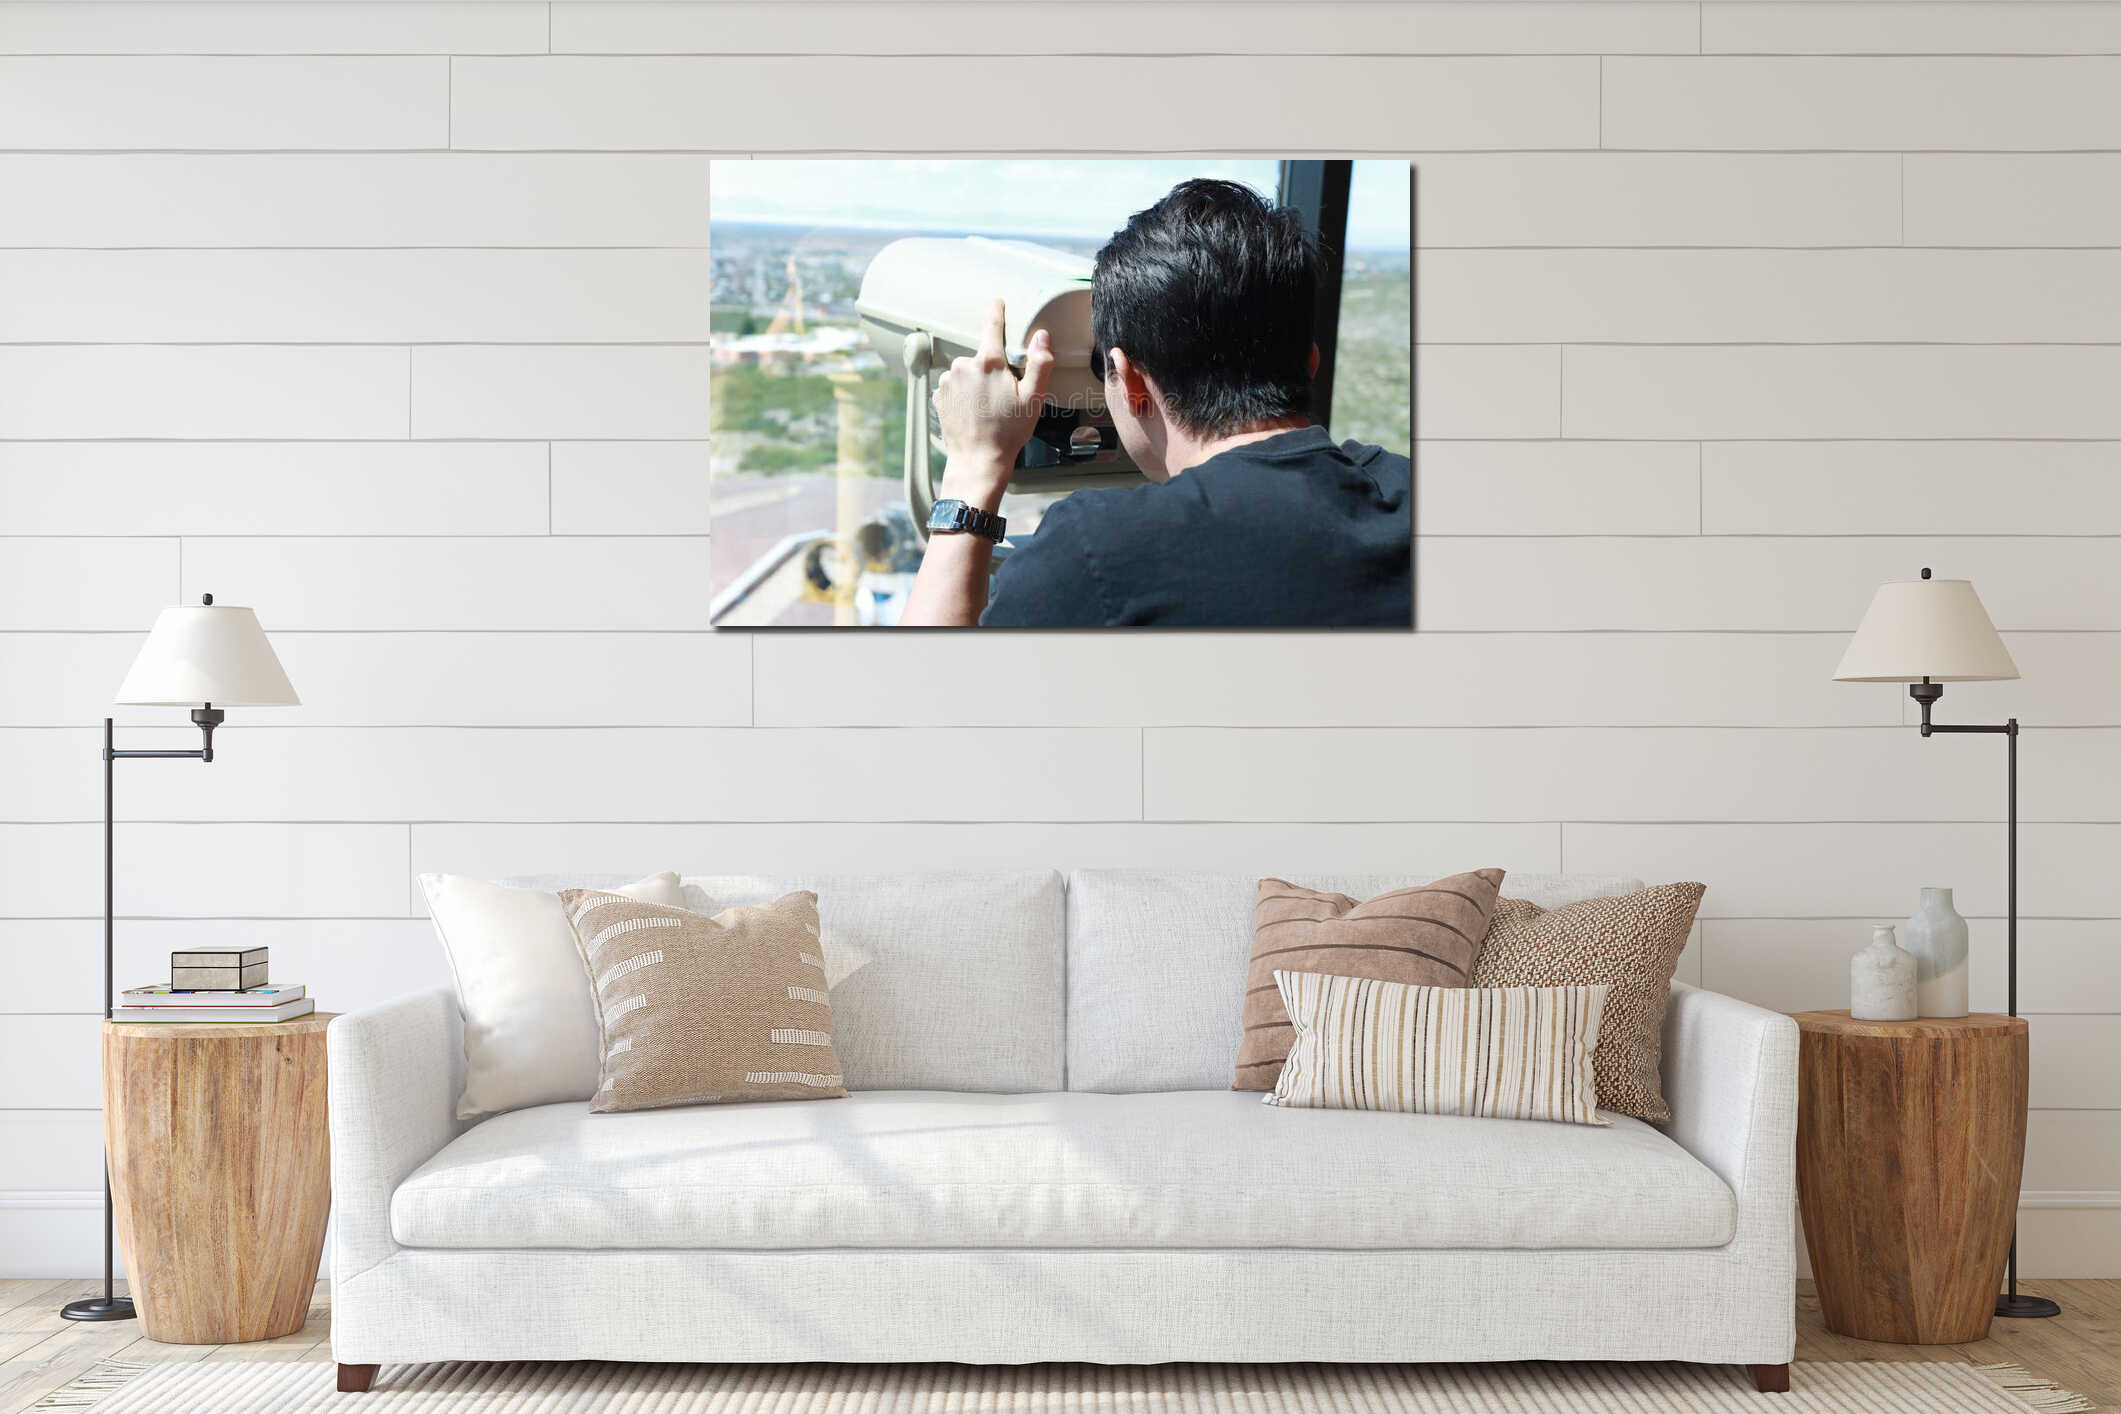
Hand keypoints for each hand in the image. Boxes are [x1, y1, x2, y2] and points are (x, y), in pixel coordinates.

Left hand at [932, 298, 1054, 509]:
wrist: (978, 460)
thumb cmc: (1008, 432)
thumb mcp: (1033, 399)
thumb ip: (1040, 364)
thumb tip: (1042, 337)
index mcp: (989, 362)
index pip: (993, 326)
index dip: (996, 311)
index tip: (996, 300)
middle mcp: (964, 365)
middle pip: (982, 356)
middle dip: (993, 369)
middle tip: (1003, 396)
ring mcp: (948, 380)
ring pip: (967, 371)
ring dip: (976, 382)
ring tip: (987, 408)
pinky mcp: (939, 395)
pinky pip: (954, 385)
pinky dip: (963, 393)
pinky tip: (973, 411)